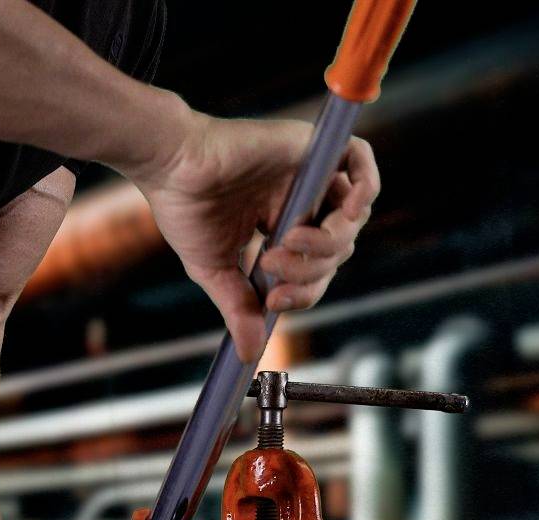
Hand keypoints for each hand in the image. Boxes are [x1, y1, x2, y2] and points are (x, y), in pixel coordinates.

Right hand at [125, 113, 379, 361]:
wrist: (173, 167)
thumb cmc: (185, 211)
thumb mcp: (216, 270)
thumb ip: (239, 308)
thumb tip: (250, 353)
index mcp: (279, 224)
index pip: (317, 268)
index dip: (304, 291)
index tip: (274, 300)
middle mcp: (300, 198)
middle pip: (338, 247)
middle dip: (311, 270)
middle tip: (271, 265)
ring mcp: (309, 172)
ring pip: (352, 215)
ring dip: (328, 242)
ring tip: (287, 242)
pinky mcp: (313, 146)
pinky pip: (361, 162)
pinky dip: (364, 190)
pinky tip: (344, 211)